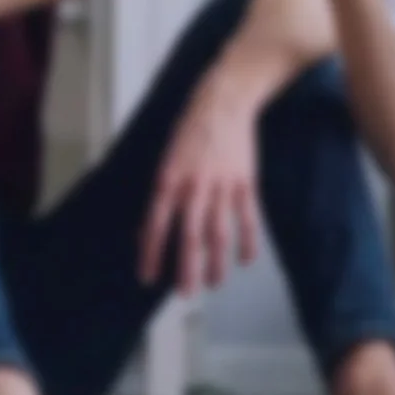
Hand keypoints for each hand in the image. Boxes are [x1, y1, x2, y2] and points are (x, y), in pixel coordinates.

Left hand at [141, 88, 261, 295]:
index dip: (151, 253)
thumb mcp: (166, 159)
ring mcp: (223, 185)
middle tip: (185, 293)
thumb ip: (161, 195)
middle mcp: (195, 185)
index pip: (155, 225)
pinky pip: (248, 219)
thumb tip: (147, 231)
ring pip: (219, 232)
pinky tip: (245, 261)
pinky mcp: (246, 183)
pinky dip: (247, 243)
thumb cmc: (189, 131)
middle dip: (186, 268)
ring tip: (213, 284)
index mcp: (169, 179)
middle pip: (190, 236)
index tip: (148, 277)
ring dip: (216, 262)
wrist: (224, 102)